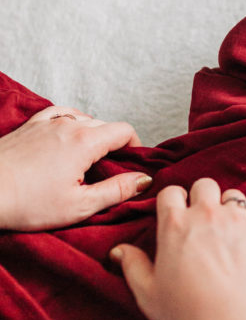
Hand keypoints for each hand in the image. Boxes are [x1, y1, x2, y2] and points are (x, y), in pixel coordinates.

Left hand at [0, 106, 149, 232]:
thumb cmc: (27, 203)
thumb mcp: (80, 205)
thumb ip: (117, 190)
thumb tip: (144, 180)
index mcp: (85, 141)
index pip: (124, 130)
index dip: (136, 147)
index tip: (133, 165)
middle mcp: (68, 124)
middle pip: (105, 125)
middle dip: (115, 144)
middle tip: (112, 171)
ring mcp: (46, 122)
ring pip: (83, 119)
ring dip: (93, 135)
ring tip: (89, 160)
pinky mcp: (29, 126)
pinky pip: (59, 114)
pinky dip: (70, 122)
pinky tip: (68, 135)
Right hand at [111, 180, 245, 319]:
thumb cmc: (189, 314)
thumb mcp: (149, 295)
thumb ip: (133, 267)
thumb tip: (118, 251)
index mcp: (175, 225)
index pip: (170, 192)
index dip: (171, 200)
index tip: (174, 215)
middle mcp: (207, 215)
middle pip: (204, 185)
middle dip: (201, 197)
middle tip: (201, 220)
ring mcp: (238, 222)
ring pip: (234, 196)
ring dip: (228, 208)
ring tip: (225, 230)